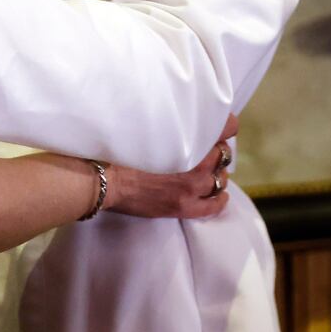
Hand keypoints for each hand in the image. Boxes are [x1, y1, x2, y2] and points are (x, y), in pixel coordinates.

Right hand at [104, 114, 239, 220]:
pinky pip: (213, 206)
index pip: (222, 130)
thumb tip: (177, 124)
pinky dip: (220, 200)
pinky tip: (222, 195)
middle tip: (210, 150)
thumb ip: (168, 129)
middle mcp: (194, 166)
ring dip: (218, 174)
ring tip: (212, 172)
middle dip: (219, 152)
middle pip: (222, 156)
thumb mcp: (146, 130)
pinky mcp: (183, 207)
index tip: (221, 127)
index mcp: (185, 142)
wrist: (106, 181)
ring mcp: (190, 189)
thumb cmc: (120, 151)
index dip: (225, 127)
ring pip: (220, 181)